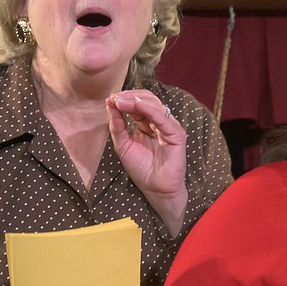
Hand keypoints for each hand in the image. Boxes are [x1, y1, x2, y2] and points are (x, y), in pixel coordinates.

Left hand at [106, 90, 187, 233]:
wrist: (155, 189)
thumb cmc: (142, 169)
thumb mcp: (123, 144)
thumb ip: (118, 125)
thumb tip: (110, 103)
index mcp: (147, 124)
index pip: (138, 104)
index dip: (124, 99)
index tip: (109, 99)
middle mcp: (159, 123)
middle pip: (147, 100)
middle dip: (129, 96)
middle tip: (115, 98)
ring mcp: (169, 127)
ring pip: (155, 105)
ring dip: (136, 100)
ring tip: (121, 101)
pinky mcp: (177, 134)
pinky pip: (163, 118)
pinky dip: (149, 109)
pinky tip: (136, 105)